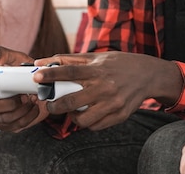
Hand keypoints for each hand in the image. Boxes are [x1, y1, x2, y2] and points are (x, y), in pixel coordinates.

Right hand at [0, 46, 47, 131]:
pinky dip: (29, 117)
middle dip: (10, 104)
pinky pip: (16, 127)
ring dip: (22, 110)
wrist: (41, 83)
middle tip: (25, 95)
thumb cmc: (23, 69)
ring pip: (4, 120)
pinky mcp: (10, 125)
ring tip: (33, 99)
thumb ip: (2, 54)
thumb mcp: (15, 56)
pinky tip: (35, 107)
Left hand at [33, 51, 182, 129]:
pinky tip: (90, 113)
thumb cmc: (119, 64)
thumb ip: (70, 60)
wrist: (148, 75)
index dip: (51, 75)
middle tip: (50, 105)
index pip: (69, 72)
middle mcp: (105, 86)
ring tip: (74, 111)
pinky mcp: (120, 115)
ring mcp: (113, 103)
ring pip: (82, 119)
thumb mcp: (97, 57)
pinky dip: (89, 122)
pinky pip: (96, 126)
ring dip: (73, 117)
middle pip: (71, 101)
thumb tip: (43, 62)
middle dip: (55, 106)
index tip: (36, 77)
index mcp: (98, 70)